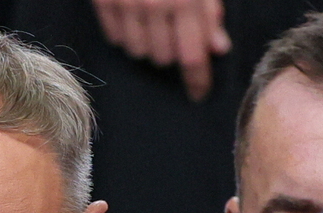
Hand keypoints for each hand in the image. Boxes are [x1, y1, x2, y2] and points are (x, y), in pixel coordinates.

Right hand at [92, 0, 231, 101]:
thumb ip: (209, 7)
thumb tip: (218, 46)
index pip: (193, 55)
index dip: (198, 79)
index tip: (199, 93)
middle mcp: (155, 4)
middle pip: (164, 57)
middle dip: (174, 52)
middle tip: (176, 35)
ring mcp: (126, 3)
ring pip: (139, 51)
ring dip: (150, 44)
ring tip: (155, 23)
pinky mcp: (104, 0)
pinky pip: (116, 38)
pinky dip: (127, 35)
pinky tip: (135, 17)